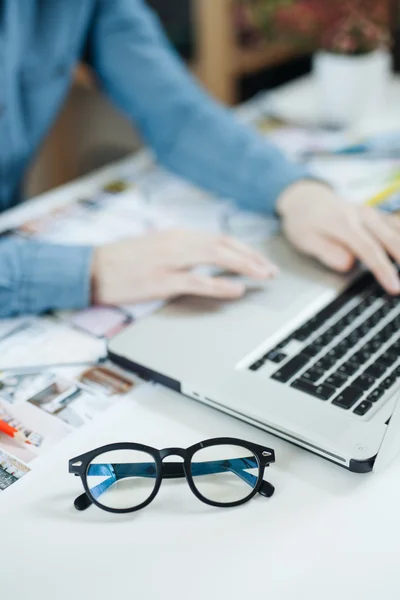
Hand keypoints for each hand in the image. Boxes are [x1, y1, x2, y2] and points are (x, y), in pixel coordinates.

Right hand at [91, 229, 277, 304]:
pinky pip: (197, 281)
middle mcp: (178, 242)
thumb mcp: (157, 247)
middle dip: (252, 257)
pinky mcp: (161, 279)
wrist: (92, 268)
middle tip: (271, 270)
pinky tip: (236, 290)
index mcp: (178, 235)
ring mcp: (170, 260)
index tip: (261, 260)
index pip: (221, 239)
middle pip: (225, 245)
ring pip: (216, 257)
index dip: (245, 249)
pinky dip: (220, 285)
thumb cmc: (123, 260)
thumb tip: (207, 256)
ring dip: (244, 266)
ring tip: (263, 276)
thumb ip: (183, 250)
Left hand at [277, 181, 399, 294]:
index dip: (384, 270)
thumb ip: (326, 251)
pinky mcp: (376, 215)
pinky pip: (396, 226)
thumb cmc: (303, 221)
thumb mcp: (304, 239)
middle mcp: (361, 215)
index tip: (395, 287)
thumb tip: (348, 264)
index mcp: (343, 223)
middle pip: (390, 239)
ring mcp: (371, 213)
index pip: (369, 250)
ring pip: (397, 231)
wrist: (306, 197)